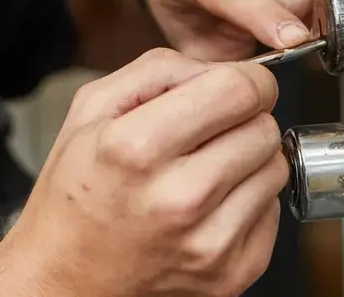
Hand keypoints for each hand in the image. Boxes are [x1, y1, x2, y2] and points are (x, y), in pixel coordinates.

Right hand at [0, 49, 286, 296]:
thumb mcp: (91, 106)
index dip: (249, 77)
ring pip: (275, 168)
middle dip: (245, 115)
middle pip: (262, 128)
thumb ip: (156, 70)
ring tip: (208, 161)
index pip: (235, 91)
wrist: (68, 274)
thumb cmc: (76, 188)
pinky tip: (212, 198)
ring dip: (250, 155)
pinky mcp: (231, 274)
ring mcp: (209, 242)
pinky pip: (273, 212)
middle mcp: (178, 197)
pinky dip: (249, 197)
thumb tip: (217, 68)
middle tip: (213, 124)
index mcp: (137, 146)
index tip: (243, 80)